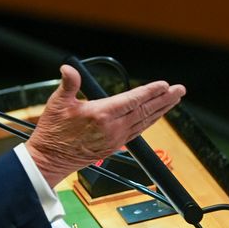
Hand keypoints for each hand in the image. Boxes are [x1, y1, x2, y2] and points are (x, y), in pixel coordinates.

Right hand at [27, 64, 185, 187]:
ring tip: (174, 100)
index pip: (132, 100)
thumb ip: (68, 84)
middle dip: (164, 99)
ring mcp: (114, 139)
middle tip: (179, 90)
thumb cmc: (53, 132)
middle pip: (144, 111)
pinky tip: (155, 116)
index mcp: (100, 115)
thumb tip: (68, 69)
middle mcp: (112, 128)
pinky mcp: (113, 146)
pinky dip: (149, 122)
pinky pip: (137, 132)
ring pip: (144, 122)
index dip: (150, 91)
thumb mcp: (57, 103)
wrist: (50, 159)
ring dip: (161, 110)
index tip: (163, 85)